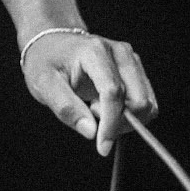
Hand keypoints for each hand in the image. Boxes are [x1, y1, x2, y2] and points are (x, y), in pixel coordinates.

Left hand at [22, 30, 156, 155]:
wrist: (53, 44)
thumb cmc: (46, 62)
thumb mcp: (43, 84)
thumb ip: (66, 108)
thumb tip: (92, 132)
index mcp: (95, 52)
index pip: (113, 92)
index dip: (110, 123)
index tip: (102, 147)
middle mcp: (119, 52)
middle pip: (138, 100)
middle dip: (120, 122)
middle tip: (91, 116)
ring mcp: (130, 59)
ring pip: (146, 103)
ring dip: (126, 119)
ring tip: (96, 109)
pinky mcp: (135, 68)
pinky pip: (146, 101)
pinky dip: (131, 114)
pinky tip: (108, 107)